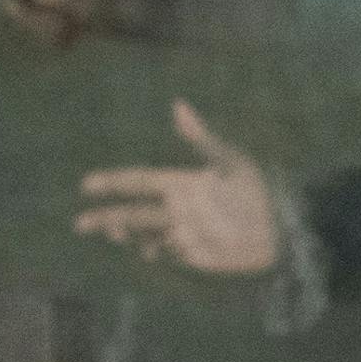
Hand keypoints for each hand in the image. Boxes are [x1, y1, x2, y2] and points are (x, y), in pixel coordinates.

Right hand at [76, 99, 279, 272]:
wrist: (280, 229)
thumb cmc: (259, 191)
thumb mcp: (232, 162)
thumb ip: (202, 139)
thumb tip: (179, 105)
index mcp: (180, 183)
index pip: (139, 181)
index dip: (113, 183)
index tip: (87, 185)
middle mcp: (176, 209)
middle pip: (133, 212)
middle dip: (106, 217)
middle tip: (80, 224)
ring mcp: (183, 233)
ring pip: (144, 234)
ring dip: (125, 235)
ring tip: (110, 233)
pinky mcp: (194, 255)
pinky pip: (167, 254)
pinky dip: (154, 253)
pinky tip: (145, 251)